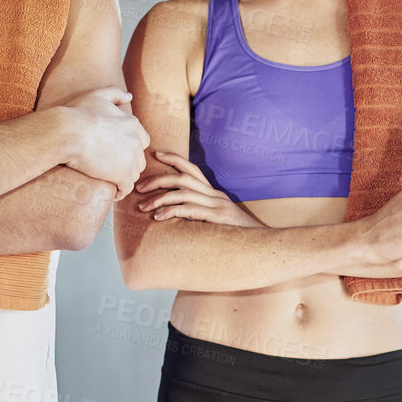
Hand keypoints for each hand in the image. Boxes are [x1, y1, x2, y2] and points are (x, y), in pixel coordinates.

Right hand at [61, 86, 150, 192]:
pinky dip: (120, 192)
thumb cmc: (77, 113)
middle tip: (111, 169)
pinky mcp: (122, 175)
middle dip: (128, 164)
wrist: (67, 132)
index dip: (129, 148)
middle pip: (139, 158)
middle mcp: (136, 140)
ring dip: (124, 178)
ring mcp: (131, 158)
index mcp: (131, 123)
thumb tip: (130, 96)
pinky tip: (112, 193)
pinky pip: (126, 188)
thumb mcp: (96, 95)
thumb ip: (115, 93)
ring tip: (110, 181)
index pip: (141, 140)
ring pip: (134, 174)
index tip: (115, 153)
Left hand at [132, 150, 262, 227]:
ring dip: (159, 199)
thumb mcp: (215, 223)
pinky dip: (171, 212)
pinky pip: (190, 210)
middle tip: (139, 188)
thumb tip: (174, 217)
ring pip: (183, 193)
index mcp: (213, 194)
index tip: (155, 154)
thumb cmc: (235, 238)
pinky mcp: (218, 218)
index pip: (192, 169)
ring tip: (143, 207)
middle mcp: (215, 195)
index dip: (173, 159)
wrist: (262, 247)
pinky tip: (158, 218)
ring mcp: (217, 206)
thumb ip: (198, 216)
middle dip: (157, 180)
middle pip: (182, 178)